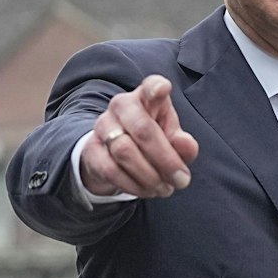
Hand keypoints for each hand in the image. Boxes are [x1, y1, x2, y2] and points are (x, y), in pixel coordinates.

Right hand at [78, 74, 199, 198]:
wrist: (116, 153)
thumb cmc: (153, 139)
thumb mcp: (172, 140)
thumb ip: (183, 144)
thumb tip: (186, 145)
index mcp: (147, 97)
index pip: (151, 86)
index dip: (156, 88)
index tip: (163, 89)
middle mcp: (122, 105)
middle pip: (143, 129)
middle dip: (166, 160)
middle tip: (182, 181)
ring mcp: (103, 125)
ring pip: (125, 152)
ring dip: (150, 176)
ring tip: (165, 189)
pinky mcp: (91, 149)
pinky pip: (111, 170)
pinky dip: (132, 185)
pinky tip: (146, 191)